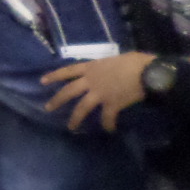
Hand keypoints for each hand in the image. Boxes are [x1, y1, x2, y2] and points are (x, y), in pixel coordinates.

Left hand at [40, 52, 154, 131]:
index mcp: (92, 67)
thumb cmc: (136, 62)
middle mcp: (91, 80)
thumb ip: (107, 66)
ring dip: (75, 119)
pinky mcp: (111, 104)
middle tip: (47, 108)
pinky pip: (106, 118)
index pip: (68, 70)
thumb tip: (109, 70)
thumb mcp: (116, 59)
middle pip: (68, 91)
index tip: (42, 81)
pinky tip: (109, 129)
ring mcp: (100, 93)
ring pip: (82, 108)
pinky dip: (108, 125)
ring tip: (71, 128)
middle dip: (57, 100)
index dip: (54, 75)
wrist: (147, 72)